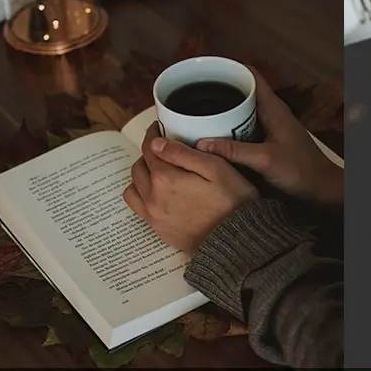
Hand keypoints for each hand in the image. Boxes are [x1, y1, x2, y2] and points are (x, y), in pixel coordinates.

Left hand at [123, 122, 258, 254]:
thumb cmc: (233, 202)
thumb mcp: (216, 168)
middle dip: (149, 154)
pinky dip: (144, 197)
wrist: (237, 241)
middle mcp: (153, 198)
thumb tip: (158, 143)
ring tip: (160, 174)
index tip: (159, 128)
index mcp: (165, 178)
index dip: (154, 134)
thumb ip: (184, 153)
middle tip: (164, 150)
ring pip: (133, 189)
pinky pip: (139, 209)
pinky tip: (161, 195)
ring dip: (142, 177)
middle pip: (139, 167)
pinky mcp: (160, 231)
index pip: (150, 148)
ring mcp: (154, 217)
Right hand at [195, 68, 342, 205]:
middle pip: (242, 92)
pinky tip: (212, 137)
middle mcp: (270, 113)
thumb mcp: (265, 159)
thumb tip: (201, 144)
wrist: (321, 190)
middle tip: (192, 95)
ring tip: (195, 114)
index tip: (206, 70)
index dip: (230, 69)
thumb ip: (235, 151)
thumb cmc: (301, 171)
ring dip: (222, 112)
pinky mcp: (267, 142)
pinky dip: (229, 129)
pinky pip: (244, 129)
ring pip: (242, 112)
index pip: (251, 75)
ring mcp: (269, 127)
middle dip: (219, 91)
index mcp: (273, 108)